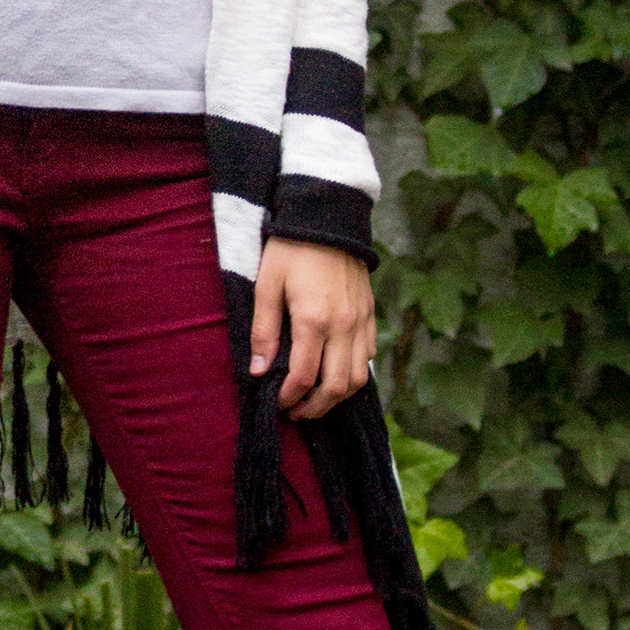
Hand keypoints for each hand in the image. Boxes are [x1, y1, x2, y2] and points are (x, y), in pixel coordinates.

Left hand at [249, 239, 375, 419]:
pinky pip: (369, 355)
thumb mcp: (267, 285)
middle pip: (337, 386)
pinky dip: (355, 372)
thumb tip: (259, 371)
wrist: (328, 217)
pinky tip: (335, 371)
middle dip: (316, 408)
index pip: (304, 377)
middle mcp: (343, 326)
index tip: (277, 402)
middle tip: (296, 412)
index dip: (289, 397)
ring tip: (316, 399)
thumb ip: (263, 331)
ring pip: (359, 377)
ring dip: (338, 396)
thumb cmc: (291, 249)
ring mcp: (361, 321)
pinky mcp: (370, 313)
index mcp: (314, 320)